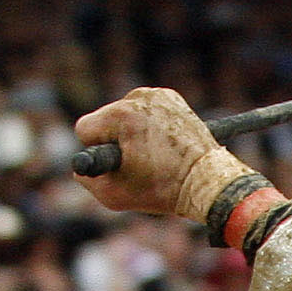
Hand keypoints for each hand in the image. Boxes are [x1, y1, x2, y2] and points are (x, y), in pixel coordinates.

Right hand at [70, 87, 254, 223]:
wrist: (209, 183)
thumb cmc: (163, 190)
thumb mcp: (114, 195)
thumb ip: (88, 180)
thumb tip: (82, 169)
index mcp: (122, 115)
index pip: (85, 128)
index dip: (97, 150)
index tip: (119, 162)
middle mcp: (139, 97)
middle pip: (106, 119)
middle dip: (116, 139)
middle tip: (140, 161)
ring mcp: (158, 95)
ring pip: (125, 112)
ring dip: (132, 131)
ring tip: (154, 153)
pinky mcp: (172, 98)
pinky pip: (146, 109)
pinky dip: (150, 124)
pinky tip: (163, 142)